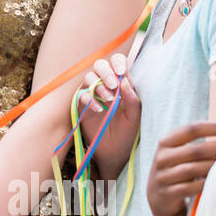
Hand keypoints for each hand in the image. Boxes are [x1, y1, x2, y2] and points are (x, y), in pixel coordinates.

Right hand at [78, 54, 140, 177]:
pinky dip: (89, 99)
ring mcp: (92, 94)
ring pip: (88, 77)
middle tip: (114, 85)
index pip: (117, 63)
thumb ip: (132, 99)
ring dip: (99, 85)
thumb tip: (125, 81)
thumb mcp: (135, 117)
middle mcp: (105, 85)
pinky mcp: (81, 106)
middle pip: (99, 65)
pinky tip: (99, 109)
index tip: (122, 71)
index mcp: (121, 84)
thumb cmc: (127, 134)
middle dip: (106, 72)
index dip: (118, 63)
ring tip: (109, 99)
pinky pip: (80, 95)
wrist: (114, 153)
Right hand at [147, 120, 215, 215]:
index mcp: (165, 142)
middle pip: (195, 150)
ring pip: (193, 170)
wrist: (160, 198)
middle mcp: (161, 158)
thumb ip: (197, 144)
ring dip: (215, 167)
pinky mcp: (168, 194)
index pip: (192, 129)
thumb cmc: (178, 170)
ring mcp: (163, 176)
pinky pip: (191, 188)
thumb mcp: (180, 153)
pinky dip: (206, 184)